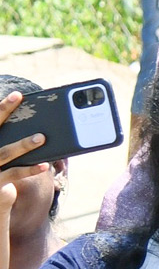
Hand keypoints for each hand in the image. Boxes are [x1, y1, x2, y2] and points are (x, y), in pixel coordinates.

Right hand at [0, 92, 48, 215]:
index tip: (17, 95)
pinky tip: (44, 164)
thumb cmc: (3, 170)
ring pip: (5, 153)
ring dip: (24, 145)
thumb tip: (40, 130)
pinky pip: (15, 174)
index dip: (2, 107)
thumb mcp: (4, 152)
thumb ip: (13, 138)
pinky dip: (30, 169)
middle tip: (20, 98)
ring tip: (41, 137)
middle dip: (5, 111)